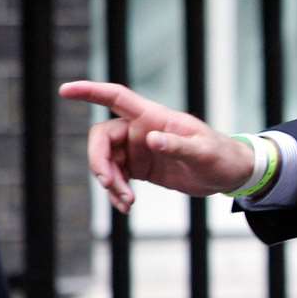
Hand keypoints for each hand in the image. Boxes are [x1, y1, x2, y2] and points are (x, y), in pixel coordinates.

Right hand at [61, 80, 255, 212]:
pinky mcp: (140, 168)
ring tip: (127, 202)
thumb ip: (178, 145)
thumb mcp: (204, 152)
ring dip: (110, 182)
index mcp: (154, 117)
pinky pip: (117, 177)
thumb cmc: (221, 156)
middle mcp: (141, 129)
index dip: (90, 92)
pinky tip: (125, 207)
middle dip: (100, 161)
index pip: (116, 97)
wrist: (230, 175)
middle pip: (102, 137)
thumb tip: (151, 139)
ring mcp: (138, 149)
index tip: (66, 90)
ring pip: (106, 161)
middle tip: (110, 185)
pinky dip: (116, 192)